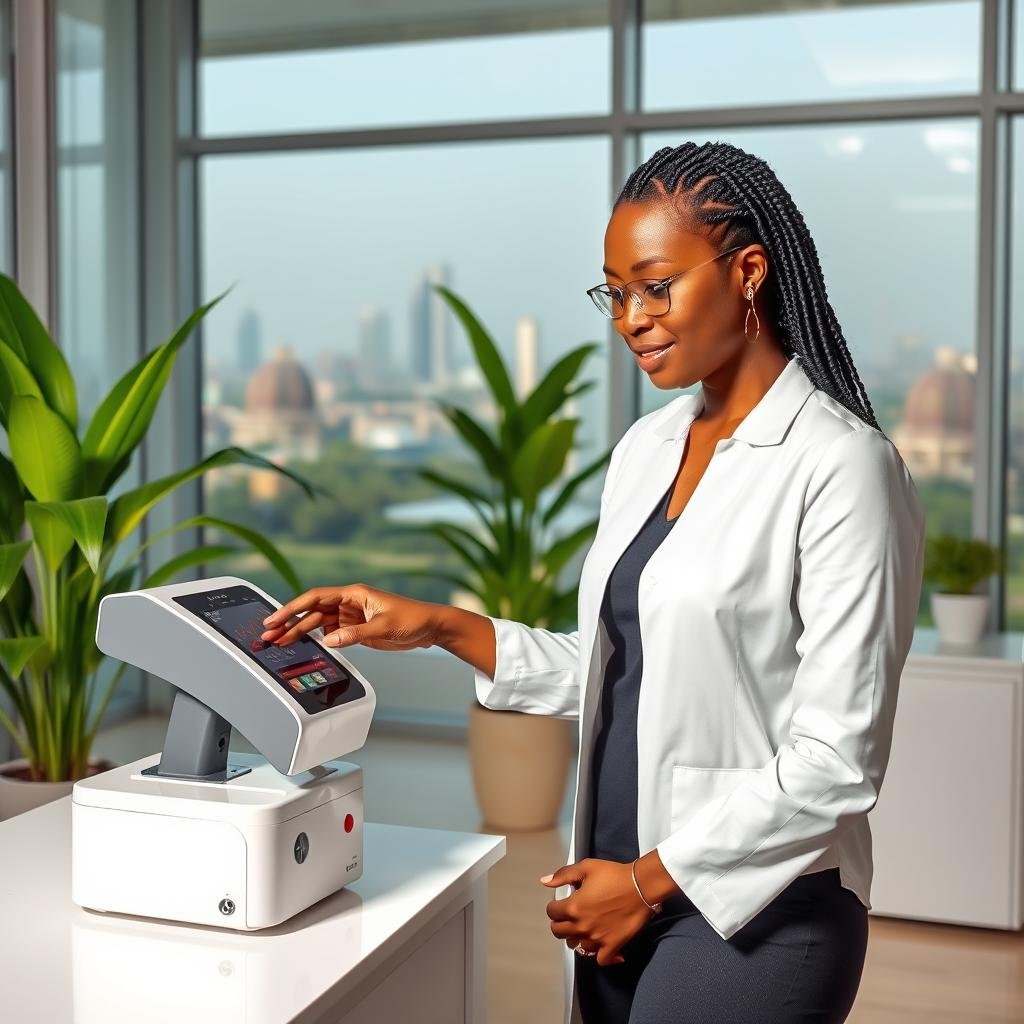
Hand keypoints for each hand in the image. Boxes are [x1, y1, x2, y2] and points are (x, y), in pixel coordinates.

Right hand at [260, 583, 445, 651]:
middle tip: (268, 635)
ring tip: (279, 643)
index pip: (315, 597)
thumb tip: (328, 640)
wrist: (431, 627)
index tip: (275, 618)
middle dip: (290, 622)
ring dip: (299, 632)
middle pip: (312, 611)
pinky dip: (316, 640)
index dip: (292, 607)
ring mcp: (351, 617)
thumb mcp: (384, 626)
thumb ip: (355, 634)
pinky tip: (303, 646)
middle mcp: (349, 603)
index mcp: (354, 593)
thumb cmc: (413, 618)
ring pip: (318, 623)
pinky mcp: (356, 630)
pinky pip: (331, 634)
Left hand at [541, 858, 653, 966]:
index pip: (551, 913)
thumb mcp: (586, 868)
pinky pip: (600, 960)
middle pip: (558, 932)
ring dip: (576, 937)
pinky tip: (600, 947)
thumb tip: (544, 881)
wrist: (640, 886)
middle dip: (560, 923)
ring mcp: (596, 939)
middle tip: (569, 915)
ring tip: (583, 928)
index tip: (562, 902)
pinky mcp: (612, 946)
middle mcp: (581, 926)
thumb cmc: (613, 875)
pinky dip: (598, 955)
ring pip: (576, 946)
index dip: (554, 906)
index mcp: (573, 907)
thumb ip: (563, 875)